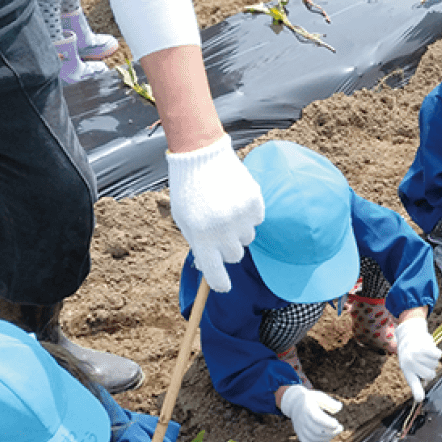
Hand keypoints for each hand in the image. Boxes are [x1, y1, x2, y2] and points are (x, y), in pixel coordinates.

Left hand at [167, 134, 265, 293]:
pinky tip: (235, 199)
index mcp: (201, 238)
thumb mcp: (184, 220)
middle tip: (218, 229)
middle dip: (227, 247)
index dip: (220, 283)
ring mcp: (240, 217)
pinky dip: (248, 213)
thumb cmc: (189, 190)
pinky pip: (257, 220)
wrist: (200, 154)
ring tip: (225, 208)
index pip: (215, 274)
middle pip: (234, 256)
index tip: (223, 286)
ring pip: (247, 238)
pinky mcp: (254, 202)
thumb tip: (208, 266)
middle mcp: (222, 231)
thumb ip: (197, 244)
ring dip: (238, 229)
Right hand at [279, 384, 342, 441]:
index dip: (327, 423)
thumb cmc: (311, 400)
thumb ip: (330, 402)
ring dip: (327, 438)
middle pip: (316, 430)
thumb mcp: (320, 397)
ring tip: (335, 433)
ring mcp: (299, 428)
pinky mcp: (299, 434)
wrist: (294, 404)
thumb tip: (339, 407)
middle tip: (340, 428)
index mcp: (307, 408)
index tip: (337, 423)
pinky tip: (327, 439)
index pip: (316, 418)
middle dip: (331, 432)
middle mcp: (301, 419)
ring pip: (313, 438)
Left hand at [394, 317, 441, 401]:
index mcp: (406, 370)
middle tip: (422, 361)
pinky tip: (428, 349)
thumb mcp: (409, 365)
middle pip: (430, 375)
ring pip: (434, 365)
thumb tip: (423, 390)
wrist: (409, 333)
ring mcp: (417, 355)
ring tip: (423, 353)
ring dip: (432, 360)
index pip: (413, 383)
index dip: (417, 391)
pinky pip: (437, 355)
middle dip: (430, 369)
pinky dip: (436, 353)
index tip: (419, 399)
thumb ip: (417, 378)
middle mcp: (410, 363)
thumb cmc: (410, 353)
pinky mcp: (424, 346)